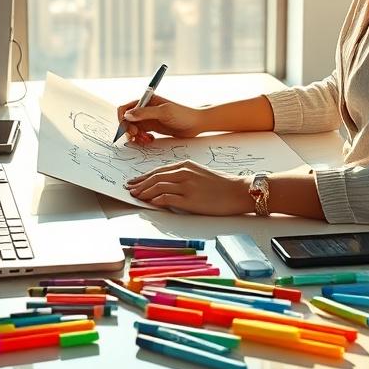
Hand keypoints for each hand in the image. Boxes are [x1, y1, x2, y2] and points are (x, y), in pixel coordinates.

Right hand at [116, 94, 204, 145]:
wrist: (196, 124)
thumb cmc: (183, 114)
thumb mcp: (164, 112)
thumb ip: (145, 113)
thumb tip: (127, 115)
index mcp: (146, 101)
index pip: (125, 108)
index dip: (123, 119)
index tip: (128, 129)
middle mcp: (145, 109)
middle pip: (127, 120)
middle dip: (129, 130)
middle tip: (137, 136)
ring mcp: (148, 119)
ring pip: (132, 129)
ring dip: (136, 136)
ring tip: (146, 140)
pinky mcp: (152, 128)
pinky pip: (140, 135)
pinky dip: (141, 139)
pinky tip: (150, 140)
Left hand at [125, 160, 254, 213]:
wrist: (238, 191)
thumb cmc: (221, 184)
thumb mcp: (200, 173)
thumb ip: (183, 175)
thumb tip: (167, 184)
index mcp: (186, 165)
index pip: (158, 170)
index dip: (144, 177)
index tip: (135, 181)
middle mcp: (184, 173)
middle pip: (155, 177)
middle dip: (140, 184)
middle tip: (130, 189)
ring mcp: (186, 186)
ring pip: (157, 187)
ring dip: (144, 192)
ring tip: (136, 197)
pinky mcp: (190, 199)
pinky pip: (166, 199)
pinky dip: (155, 201)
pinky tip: (150, 203)